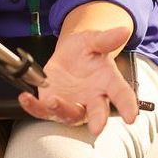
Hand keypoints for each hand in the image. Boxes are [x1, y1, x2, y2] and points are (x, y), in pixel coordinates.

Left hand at [18, 26, 138, 135]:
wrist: (68, 55)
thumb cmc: (85, 50)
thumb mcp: (94, 40)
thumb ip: (106, 39)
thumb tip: (124, 31)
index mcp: (108, 82)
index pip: (121, 95)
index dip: (128, 106)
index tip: (131, 117)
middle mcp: (92, 98)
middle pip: (97, 112)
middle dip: (97, 119)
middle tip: (97, 126)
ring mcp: (72, 104)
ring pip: (69, 114)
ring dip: (62, 110)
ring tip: (54, 100)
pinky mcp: (51, 105)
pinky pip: (42, 110)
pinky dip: (33, 107)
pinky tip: (26, 98)